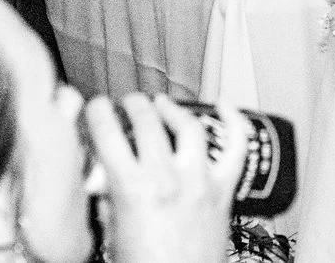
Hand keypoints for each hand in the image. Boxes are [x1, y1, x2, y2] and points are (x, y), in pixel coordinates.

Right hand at [85, 94, 243, 262]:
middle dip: (134, 105)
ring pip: (188, 126)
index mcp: (131, 190)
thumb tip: (105, 175)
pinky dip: (233, 121)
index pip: (108, 135)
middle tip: (129, 102)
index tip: (98, 106)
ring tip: (162, 103)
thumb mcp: (112, 231)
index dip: (100, 113)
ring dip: (172, 109)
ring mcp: (199, 180)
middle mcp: (166, 179)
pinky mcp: (224, 189)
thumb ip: (109, 197)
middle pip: (147, 122)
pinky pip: (236, 146)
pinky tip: (225, 106)